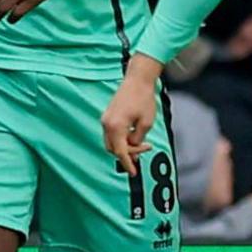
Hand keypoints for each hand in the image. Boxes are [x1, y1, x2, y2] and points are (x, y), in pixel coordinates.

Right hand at [101, 60, 160, 176]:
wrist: (137, 79)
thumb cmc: (143, 98)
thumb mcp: (146, 123)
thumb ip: (138, 139)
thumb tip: (133, 149)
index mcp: (116, 127)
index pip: (120, 152)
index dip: (127, 164)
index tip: (133, 172)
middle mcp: (107, 124)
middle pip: (113, 149)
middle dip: (127, 153)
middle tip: (144, 149)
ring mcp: (105, 119)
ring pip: (111, 142)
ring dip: (124, 146)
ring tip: (140, 141)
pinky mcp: (107, 115)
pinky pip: (111, 133)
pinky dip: (120, 138)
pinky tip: (133, 134)